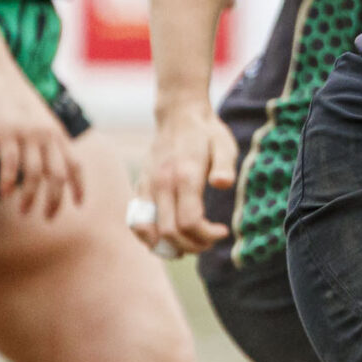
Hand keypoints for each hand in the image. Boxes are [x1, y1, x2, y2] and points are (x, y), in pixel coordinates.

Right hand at [0, 59, 83, 218]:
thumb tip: (47, 160)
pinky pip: (10, 164)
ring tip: (24, 212)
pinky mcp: (7, 133)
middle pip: (58, 176)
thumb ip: (46, 137)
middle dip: (56, 201)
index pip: (76, 165)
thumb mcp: (39, 117)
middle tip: (48, 217)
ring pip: (34, 175)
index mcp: (58, 133)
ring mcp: (28, 134)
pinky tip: (4, 194)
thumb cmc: (15, 97)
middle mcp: (48, 135)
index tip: (78, 205)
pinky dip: (8, 182)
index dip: (79, 187)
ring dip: (30, 198)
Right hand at [137, 103, 235, 254]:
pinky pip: (135, 220)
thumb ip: (225, 165)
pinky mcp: (140, 187)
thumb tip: (223, 184)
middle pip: (169, 232)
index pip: (189, 222)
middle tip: (209, 241)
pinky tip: (166, 238)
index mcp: (184, 176)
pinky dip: (148, 236)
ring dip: (168, 246)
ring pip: (147, 231)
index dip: (206, 236)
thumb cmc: (207, 133)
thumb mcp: (224, 144)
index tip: (222, 232)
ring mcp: (147, 186)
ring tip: (188, 244)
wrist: (178, 115)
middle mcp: (161, 183)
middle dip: (192, 245)